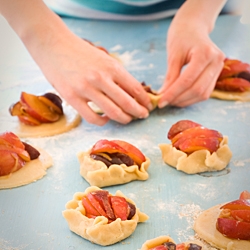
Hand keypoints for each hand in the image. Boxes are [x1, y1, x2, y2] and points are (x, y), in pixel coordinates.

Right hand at [32, 33, 150, 125]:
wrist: (53, 44)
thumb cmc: (80, 52)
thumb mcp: (104, 58)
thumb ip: (117, 75)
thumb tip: (132, 93)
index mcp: (111, 67)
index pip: (135, 88)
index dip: (145, 100)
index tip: (148, 106)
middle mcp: (101, 78)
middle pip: (127, 103)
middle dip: (139, 112)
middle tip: (143, 116)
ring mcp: (86, 89)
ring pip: (113, 112)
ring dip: (124, 119)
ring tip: (127, 120)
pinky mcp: (72, 98)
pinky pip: (92, 118)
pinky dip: (103, 122)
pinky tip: (105, 119)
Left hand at [158, 0, 225, 107]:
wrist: (193, 27)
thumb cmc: (181, 37)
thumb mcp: (173, 55)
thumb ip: (170, 76)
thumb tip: (163, 95)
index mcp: (205, 53)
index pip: (187, 81)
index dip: (173, 94)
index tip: (161, 102)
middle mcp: (216, 62)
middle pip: (197, 90)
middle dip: (179, 99)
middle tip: (164, 103)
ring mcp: (219, 68)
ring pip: (203, 94)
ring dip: (185, 101)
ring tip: (170, 101)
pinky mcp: (216, 74)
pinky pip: (205, 92)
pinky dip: (191, 98)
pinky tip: (179, 98)